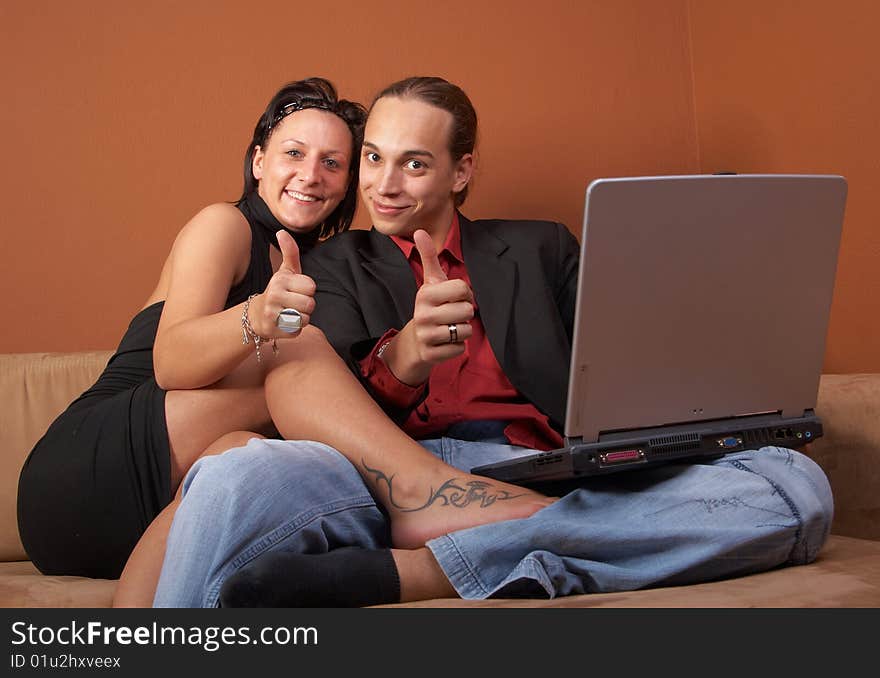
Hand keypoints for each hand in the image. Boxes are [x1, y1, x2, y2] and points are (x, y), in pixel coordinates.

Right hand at [250, 230, 316, 337]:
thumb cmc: (278, 291)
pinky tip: (285, 323)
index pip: (311, 287)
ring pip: (305, 319)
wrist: (256, 316)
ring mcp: (273, 313)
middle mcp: (275, 295)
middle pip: (310, 304)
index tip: (296, 290)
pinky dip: (295, 329)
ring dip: (302, 318)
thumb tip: (281, 231)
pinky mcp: (275, 329)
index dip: (307, 290)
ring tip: (290, 313)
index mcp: (281, 280)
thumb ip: (290, 252)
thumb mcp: (285, 272)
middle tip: (294, 304)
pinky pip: (298, 330)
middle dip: (306, 306)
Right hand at [408, 229, 474, 364]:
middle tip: (451, 315)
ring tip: (448, 328)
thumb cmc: (430, 307)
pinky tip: (445, 342)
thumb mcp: (430, 282)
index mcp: (425, 294)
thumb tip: (419, 231)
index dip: (465, 295)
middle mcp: (423, 314)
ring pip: (466, 330)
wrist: (416, 342)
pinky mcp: (431, 354)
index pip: (463, 289)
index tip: (454, 299)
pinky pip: (460, 348)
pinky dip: (457, 346)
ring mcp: (426, 335)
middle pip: (467, 310)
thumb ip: (429, 257)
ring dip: (462, 330)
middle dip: (464, 314)